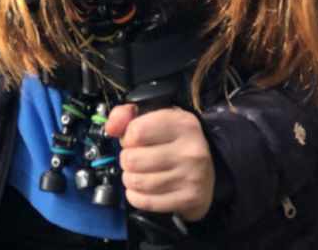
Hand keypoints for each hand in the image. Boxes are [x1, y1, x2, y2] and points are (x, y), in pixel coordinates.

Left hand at [104, 103, 214, 222]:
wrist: (206, 174)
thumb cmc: (174, 141)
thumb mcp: (155, 117)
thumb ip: (127, 114)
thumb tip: (110, 128)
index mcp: (182, 123)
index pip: (137, 131)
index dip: (126, 137)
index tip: (133, 140)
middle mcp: (189, 149)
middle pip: (133, 159)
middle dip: (127, 160)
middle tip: (134, 159)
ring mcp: (191, 176)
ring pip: (137, 182)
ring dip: (129, 178)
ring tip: (137, 173)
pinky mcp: (188, 199)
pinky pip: (145, 202)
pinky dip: (135, 197)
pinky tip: (140, 190)